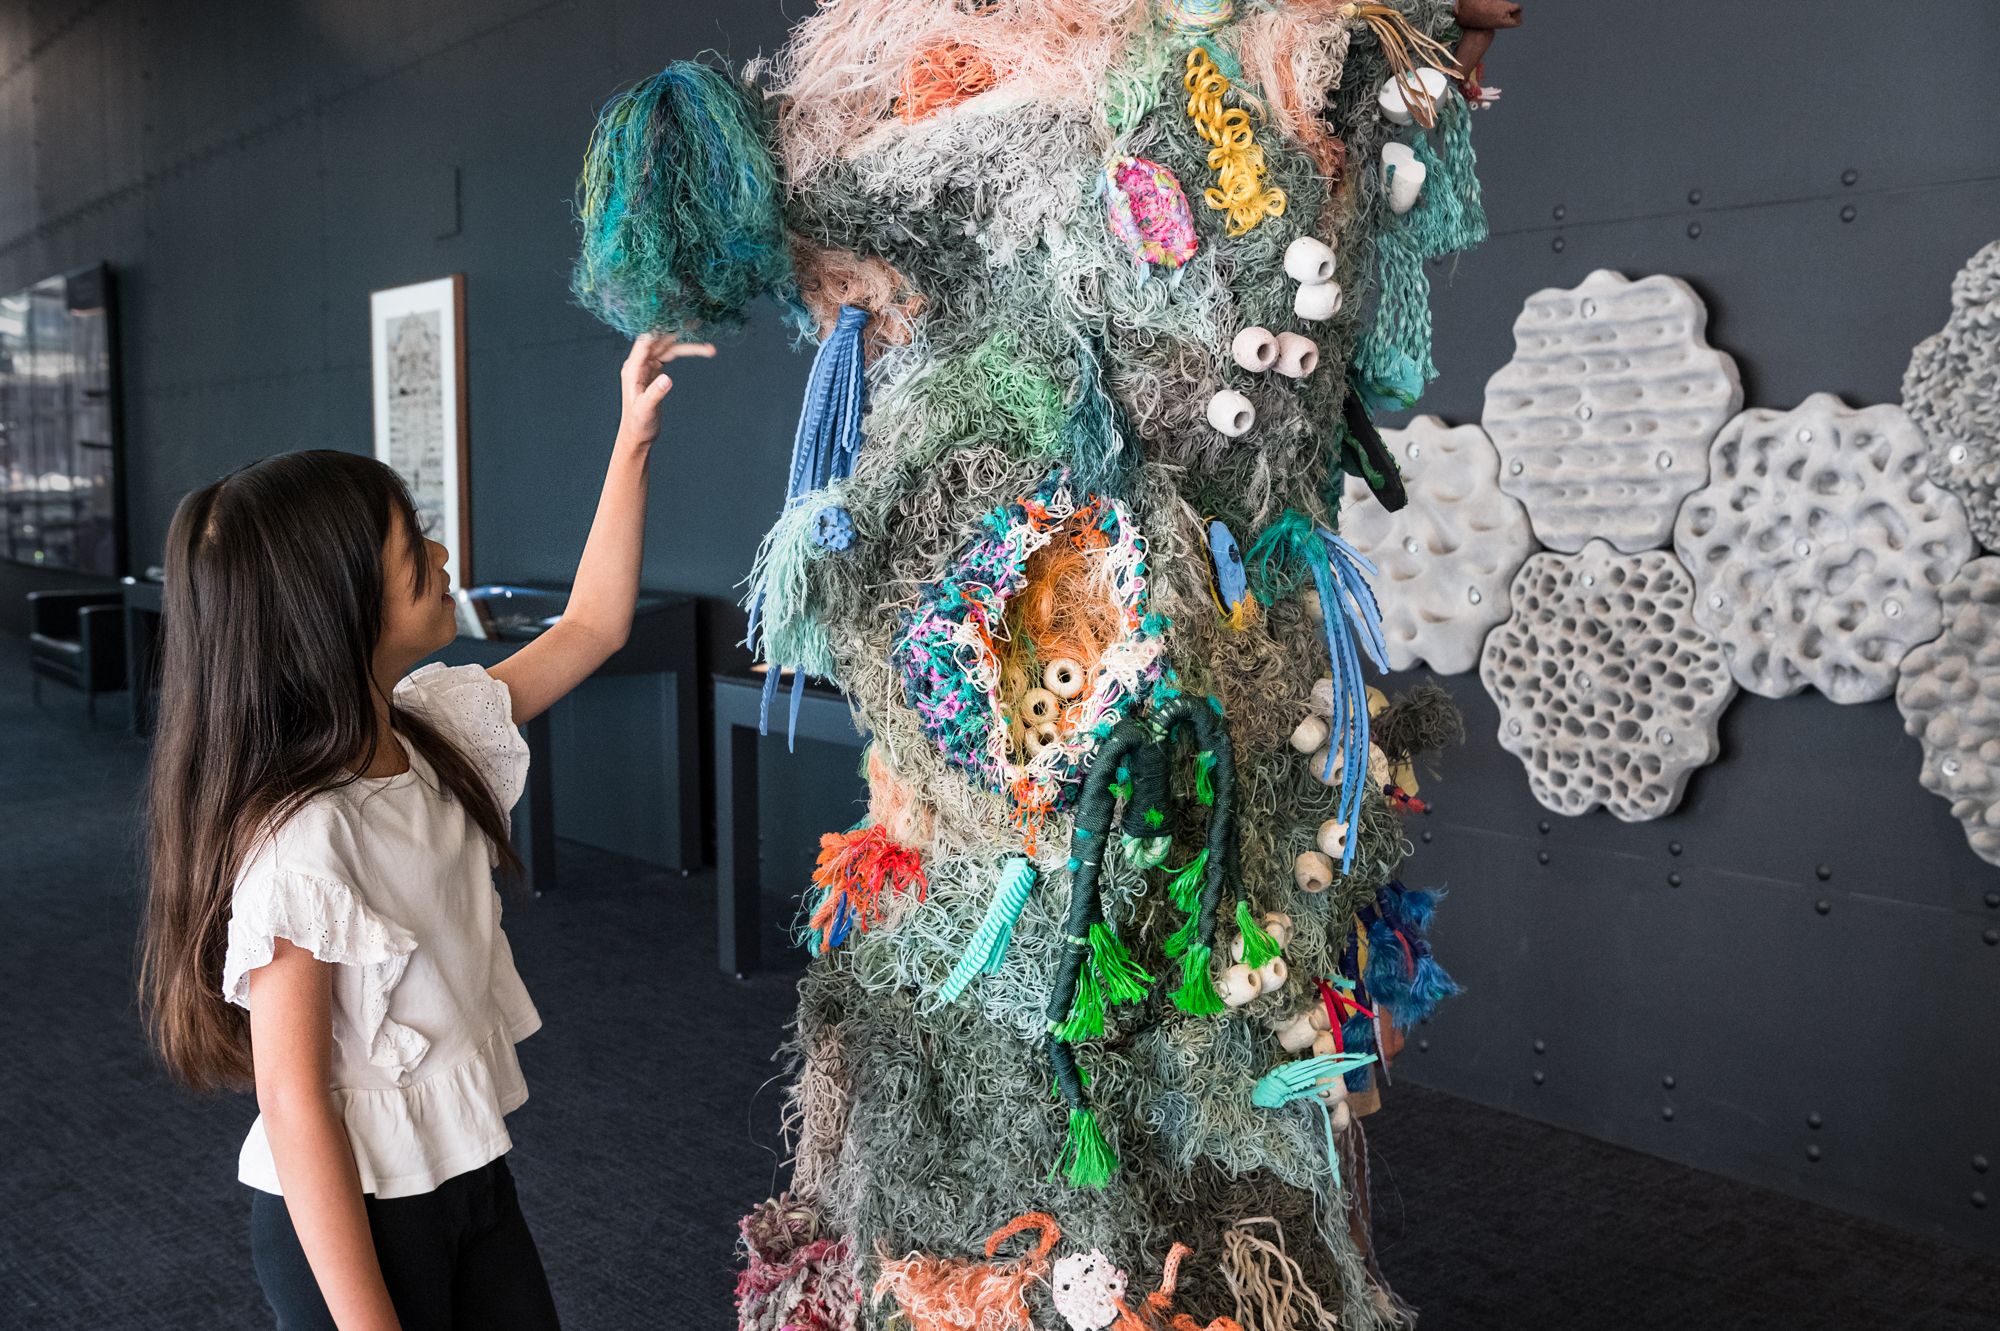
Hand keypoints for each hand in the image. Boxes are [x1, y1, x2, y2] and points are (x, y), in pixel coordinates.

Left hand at [617, 333, 715, 447]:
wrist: (637, 435)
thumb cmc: (638, 424)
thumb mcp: (646, 410)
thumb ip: (655, 393)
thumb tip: (668, 379)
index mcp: (633, 369)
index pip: (646, 341)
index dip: (661, 329)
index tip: (677, 320)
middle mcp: (639, 363)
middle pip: (660, 341)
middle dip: (679, 332)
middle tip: (698, 324)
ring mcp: (647, 366)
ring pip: (669, 348)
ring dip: (688, 345)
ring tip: (710, 348)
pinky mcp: (655, 371)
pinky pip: (671, 355)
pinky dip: (685, 352)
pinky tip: (699, 351)